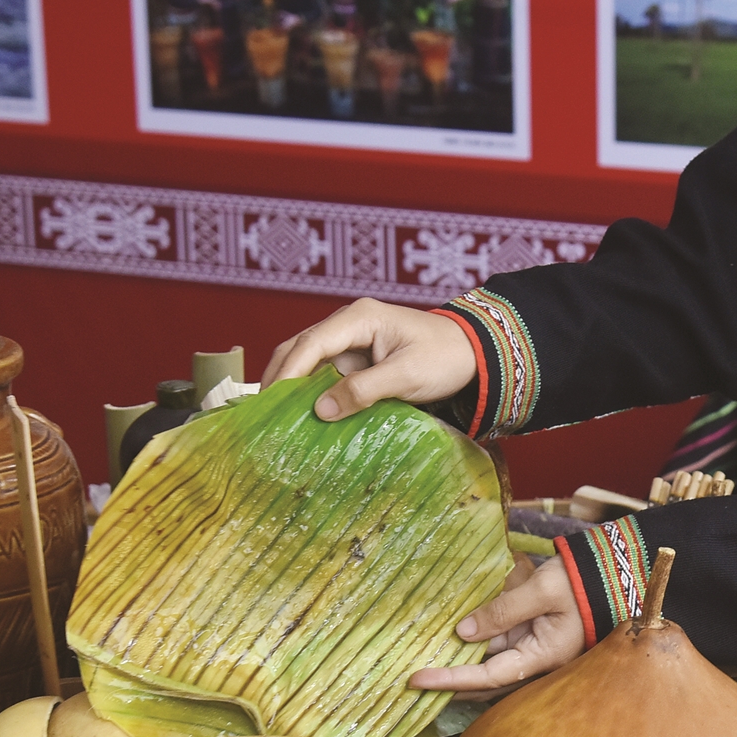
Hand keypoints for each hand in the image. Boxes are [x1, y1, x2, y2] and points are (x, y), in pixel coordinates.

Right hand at [261, 297, 476, 420]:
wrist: (474, 355)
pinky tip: (304, 416)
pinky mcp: (357, 360)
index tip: (271, 400)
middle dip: (280, 379)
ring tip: (276, 419)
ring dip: (294, 388)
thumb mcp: (406, 376)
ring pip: (309, 363)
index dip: (288, 372)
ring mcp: (350, 342)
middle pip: (300, 349)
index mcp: (360, 318)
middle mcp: (348, 325)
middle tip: (262, 414)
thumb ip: (363, 391)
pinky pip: (326, 376)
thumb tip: (320, 410)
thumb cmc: (445, 358)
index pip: (311, 343)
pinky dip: (313, 394)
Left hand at [411, 556, 584, 692]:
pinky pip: (494, 644)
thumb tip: (463, 631)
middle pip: (482, 678)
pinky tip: (448, 636)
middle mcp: (534, 660)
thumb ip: (503, 610)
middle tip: (408, 675)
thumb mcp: (543, 590)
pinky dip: (471, 643)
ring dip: (456, 660)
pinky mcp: (528, 634)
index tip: (417, 680)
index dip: (450, 680)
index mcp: (542, 657)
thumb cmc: (582, 581)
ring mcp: (530, 648)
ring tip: (420, 655)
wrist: (612, 572)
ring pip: (485, 661)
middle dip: (447, 679)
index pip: (487, 677)